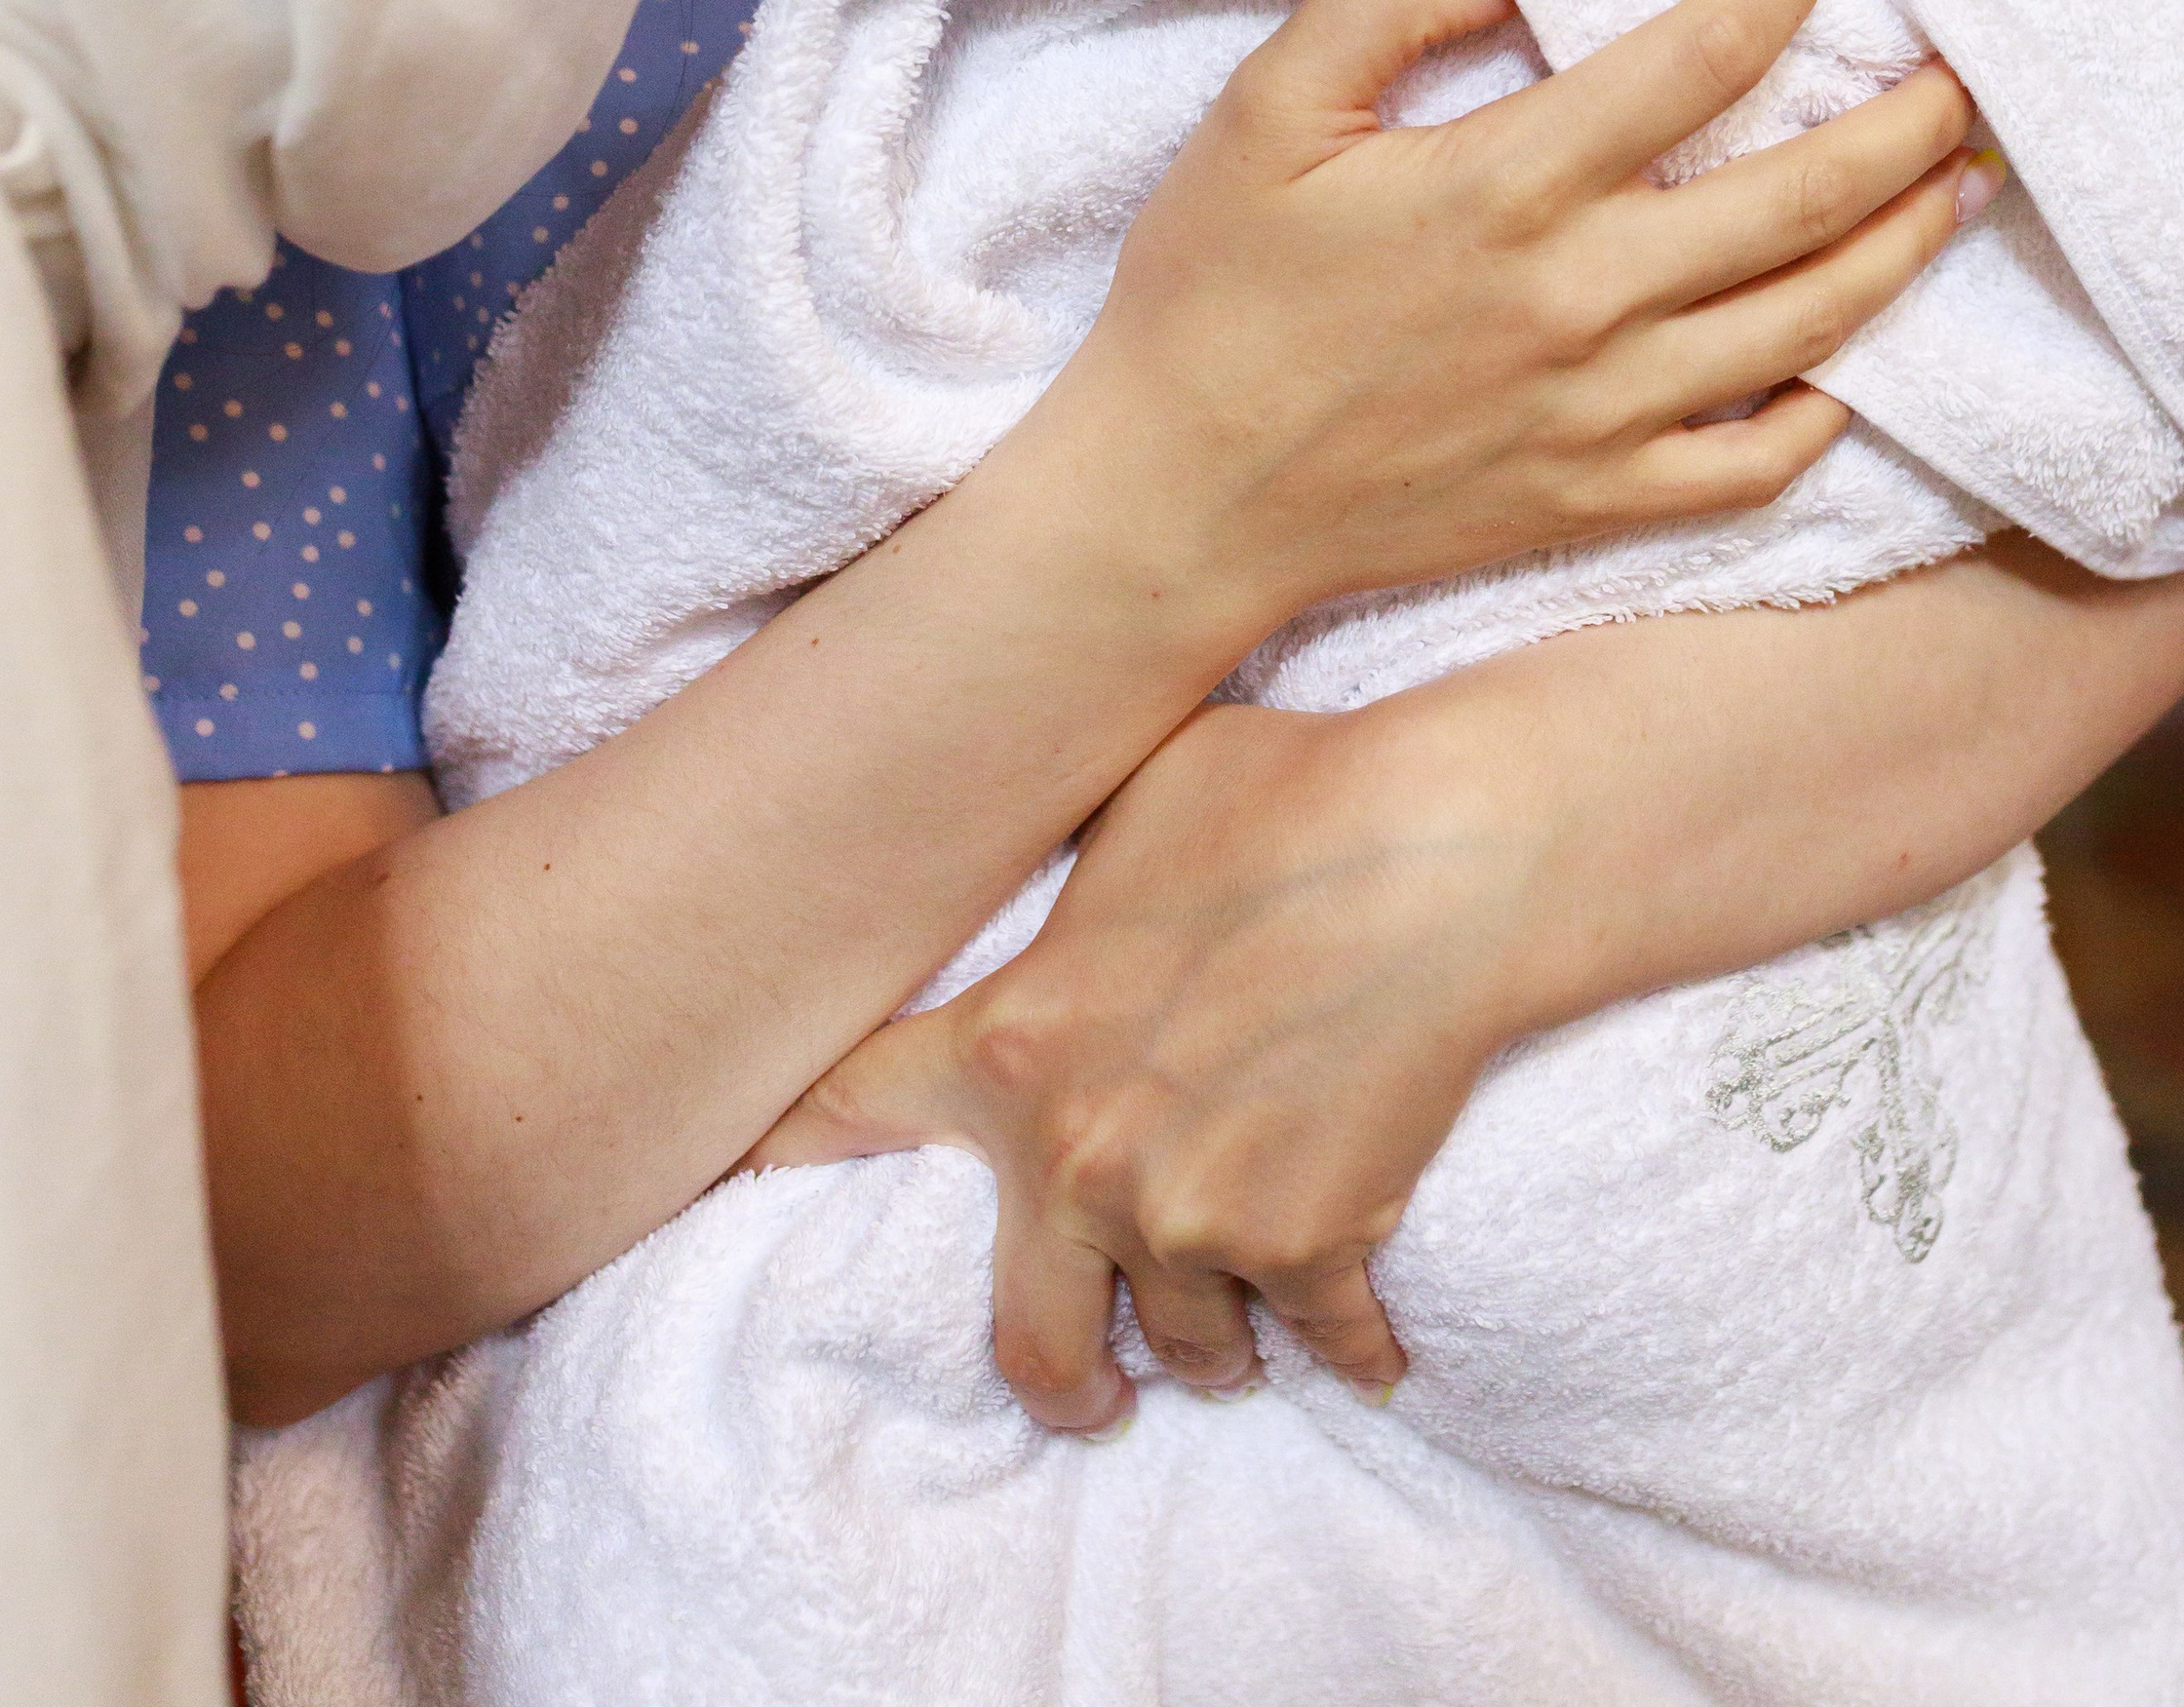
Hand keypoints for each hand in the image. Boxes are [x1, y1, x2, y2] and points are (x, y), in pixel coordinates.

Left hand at [747, 697, 1511, 1431]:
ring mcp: (1190, 1218)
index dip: (790, 1147)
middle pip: (1031, 1338)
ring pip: (1186, 1351)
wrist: (1433, 851)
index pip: (849, 1108)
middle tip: (1091, 1391)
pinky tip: (1369, 1350)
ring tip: (1242, 1341)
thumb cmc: (1285, 792)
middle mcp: (1079, 1159)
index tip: (750, 1177)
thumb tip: (1075, 901)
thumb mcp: (1129, 809)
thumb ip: (1071, 897)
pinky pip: (1322, 1341)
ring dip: (1213, 1353)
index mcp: (1011, 1043)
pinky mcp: (1307, 1249)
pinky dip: (1349, 1348)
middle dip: (1064, 1380)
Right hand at [1030, 0, 1979, 631]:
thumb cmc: (1212, 293)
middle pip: (1806, 196)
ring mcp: (1607, 412)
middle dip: (1908, 121)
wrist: (1178, 500)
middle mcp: (1587, 297)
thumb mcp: (1263, 111)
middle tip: (1961, 73)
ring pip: (1814, 322)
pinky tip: (1845, 363)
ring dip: (1907, 245)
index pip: (1699, 60)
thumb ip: (1382, 7)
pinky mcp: (1599, 500)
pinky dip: (1825, 412)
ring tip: (1958, 187)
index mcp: (1511, 184)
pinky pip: (1758, 462)